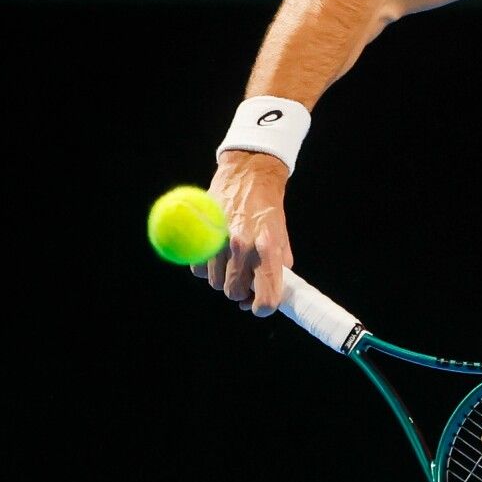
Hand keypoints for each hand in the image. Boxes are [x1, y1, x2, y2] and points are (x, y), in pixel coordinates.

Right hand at [193, 151, 292, 316]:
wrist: (249, 173)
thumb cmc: (268, 210)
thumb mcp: (282, 239)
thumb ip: (278, 270)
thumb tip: (268, 297)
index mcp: (267, 251)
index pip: (265, 298)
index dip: (262, 308)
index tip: (258, 306)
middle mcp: (242, 247)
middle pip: (234, 293)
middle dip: (239, 291)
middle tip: (244, 277)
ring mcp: (218, 241)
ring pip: (216, 283)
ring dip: (222, 277)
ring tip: (231, 259)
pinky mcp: (200, 235)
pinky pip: (199, 270)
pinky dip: (206, 267)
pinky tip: (216, 253)